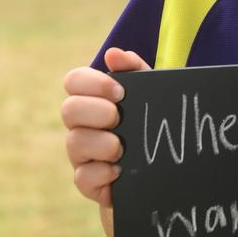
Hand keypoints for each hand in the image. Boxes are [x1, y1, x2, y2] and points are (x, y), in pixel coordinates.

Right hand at [62, 47, 149, 207]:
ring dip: (101, 143)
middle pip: (68, 110)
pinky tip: (119, 171)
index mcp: (92, 98)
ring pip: (74, 143)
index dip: (93, 83)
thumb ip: (135, 71)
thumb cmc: (151, 121)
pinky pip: (82, 178)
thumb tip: (113, 54)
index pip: (74, 80)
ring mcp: (82, 155)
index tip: (120, 92)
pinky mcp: (90, 183)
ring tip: (122, 147)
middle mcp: (81, 125)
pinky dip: (101, 173)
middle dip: (96, 112)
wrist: (169, 167)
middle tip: (119, 118)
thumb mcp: (151, 93)